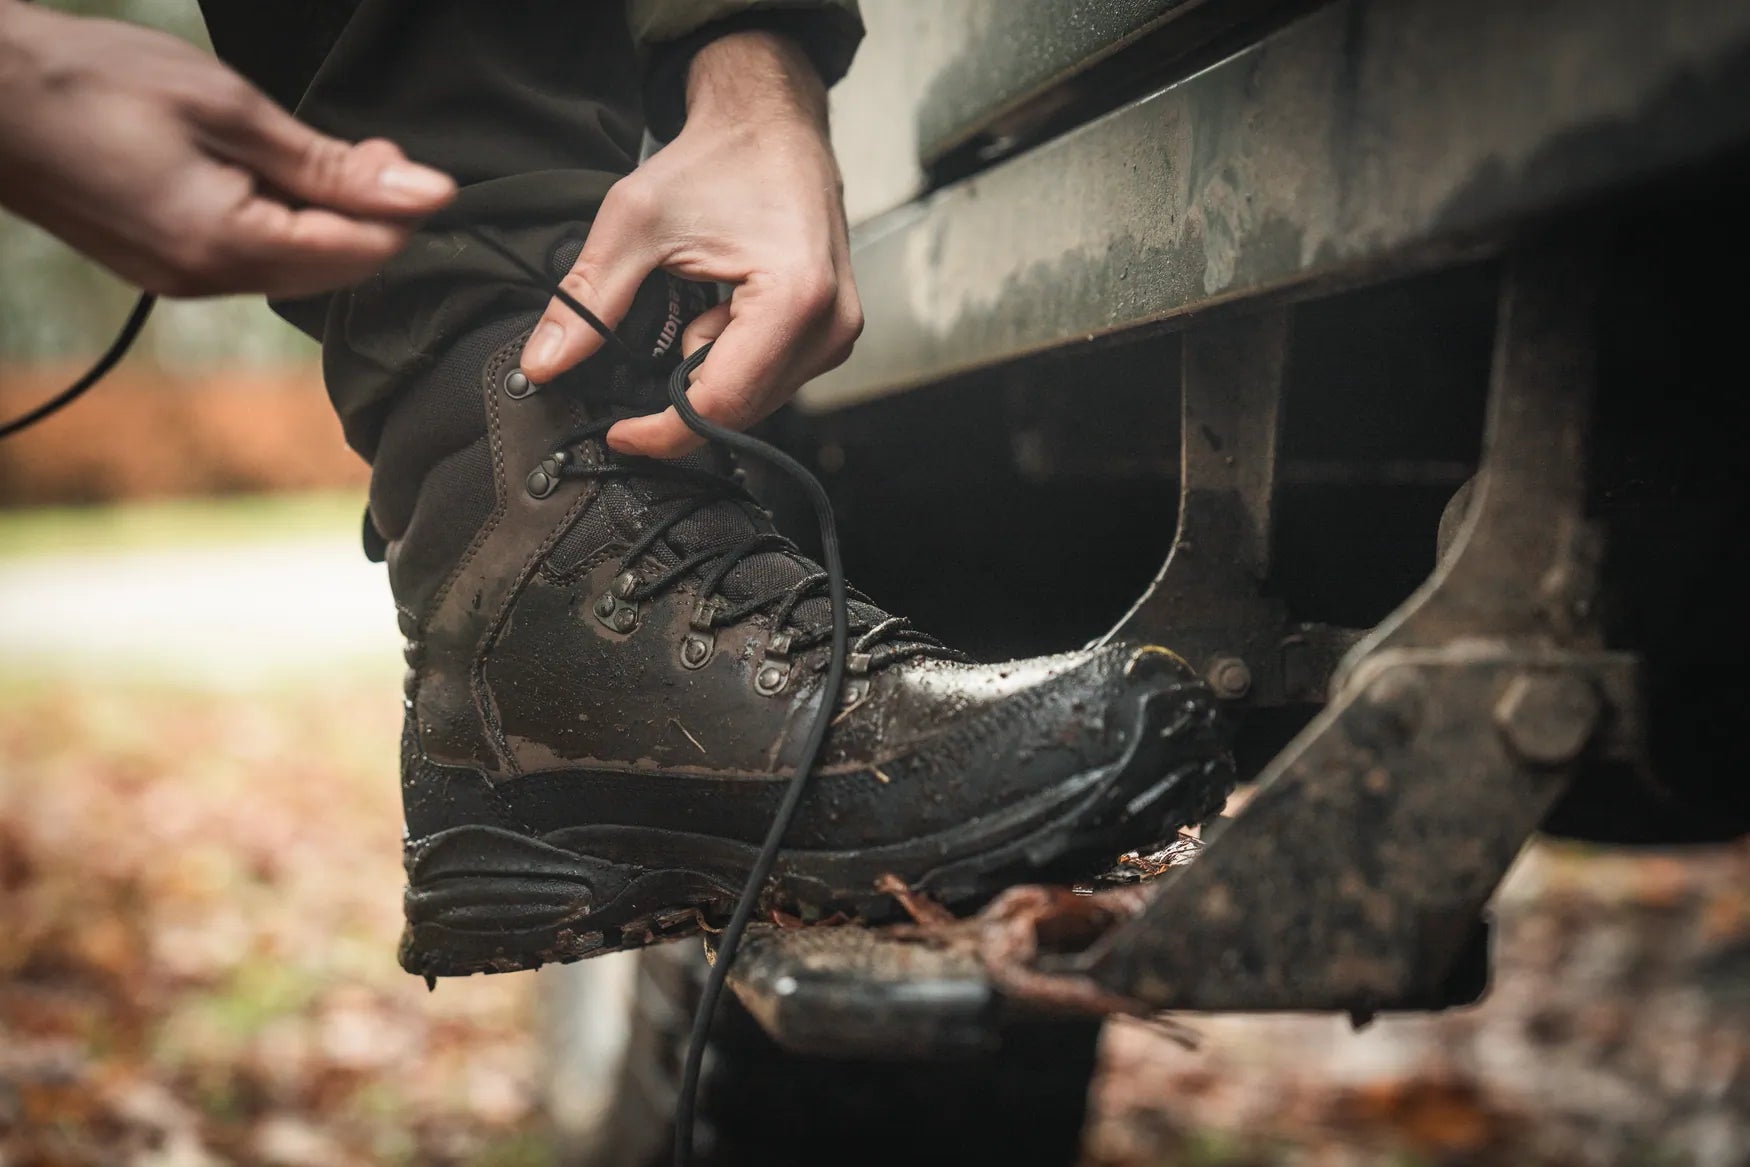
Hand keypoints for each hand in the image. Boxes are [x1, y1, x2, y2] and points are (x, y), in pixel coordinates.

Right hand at [0, 0, 454, 297]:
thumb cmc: (90, 81)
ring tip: (323, 154)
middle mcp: (207, 282)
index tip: (412, 165)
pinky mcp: (165, 269)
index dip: (400, 213)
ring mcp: (182, 282)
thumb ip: (330, 165)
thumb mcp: (226, 108)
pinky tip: (274, 176)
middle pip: (335, 273)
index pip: (359, 254)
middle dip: (369, 220)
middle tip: (373, 152)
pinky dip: (284, 226)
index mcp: (227, 244)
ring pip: (297, 271)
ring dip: (328, 222)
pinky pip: (253, 263)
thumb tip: (425, 194)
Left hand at [519, 30, 862, 457]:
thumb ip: (589, 301)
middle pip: (742, 411)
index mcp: (795, 298)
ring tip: (701, 304)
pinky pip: (774, 379)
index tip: (620, 432)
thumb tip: (545, 363)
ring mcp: (839, 332)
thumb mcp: (636, 222)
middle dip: (684, 397)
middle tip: (650, 348)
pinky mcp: (835, 332)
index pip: (722, 403)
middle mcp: (831, 325)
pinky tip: (725, 312)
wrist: (771, 120)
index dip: (663, 431)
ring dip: (710, 373)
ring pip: (758, 400)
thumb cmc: (719, 159)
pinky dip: (734, 360)